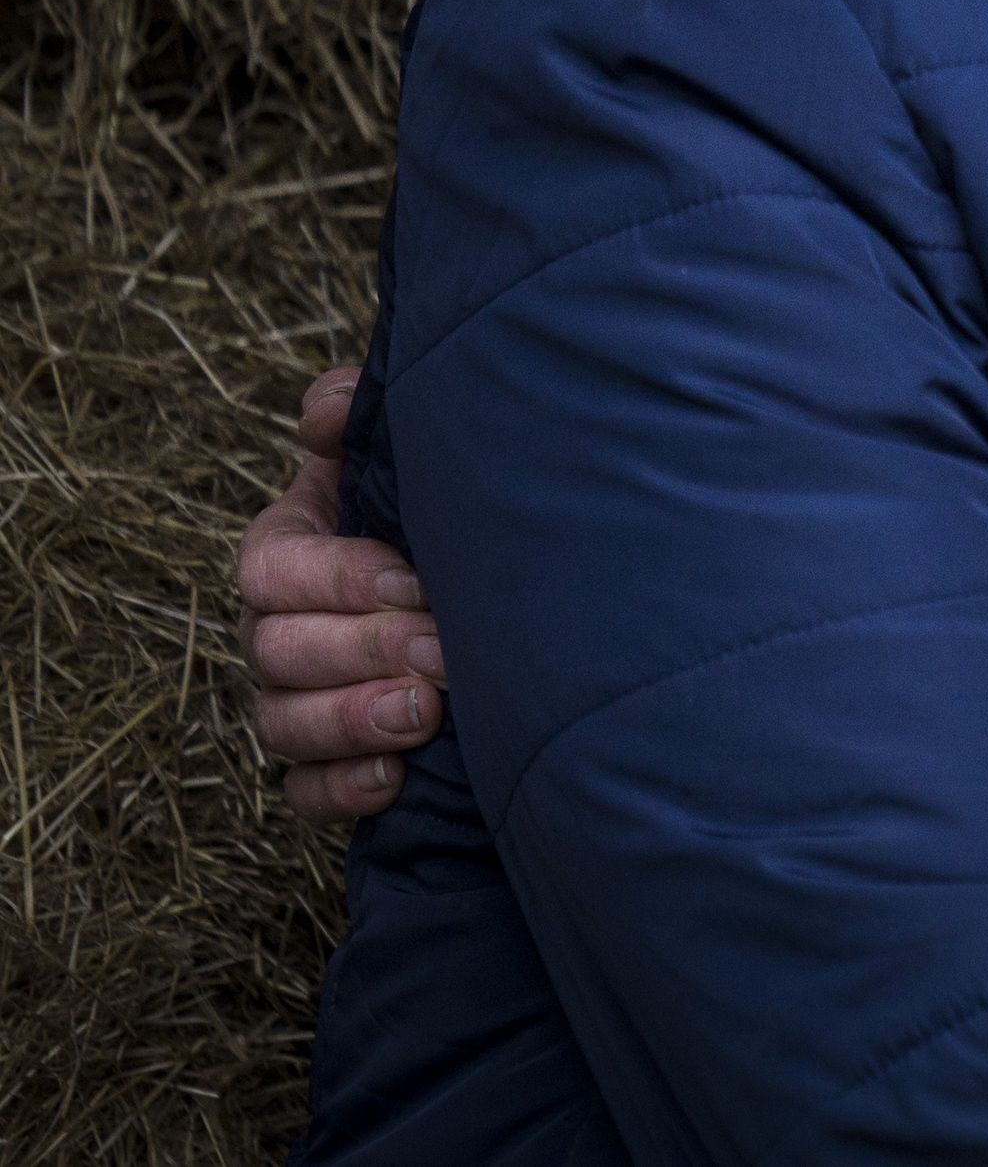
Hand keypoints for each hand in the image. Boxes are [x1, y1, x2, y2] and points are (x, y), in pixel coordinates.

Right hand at [239, 362, 444, 819]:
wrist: (493, 572)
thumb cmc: (440, 503)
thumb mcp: (404, 452)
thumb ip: (359, 418)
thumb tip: (326, 413)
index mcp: (287, 549)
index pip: (273, 569)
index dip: (339, 579)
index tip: (416, 581)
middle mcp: (275, 628)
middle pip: (278, 651)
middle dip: (363, 653)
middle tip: (444, 652)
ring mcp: (294, 699)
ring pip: (282, 724)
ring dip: (352, 723)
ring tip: (426, 715)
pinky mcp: (325, 762)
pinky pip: (303, 793)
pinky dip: (341, 789)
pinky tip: (395, 777)